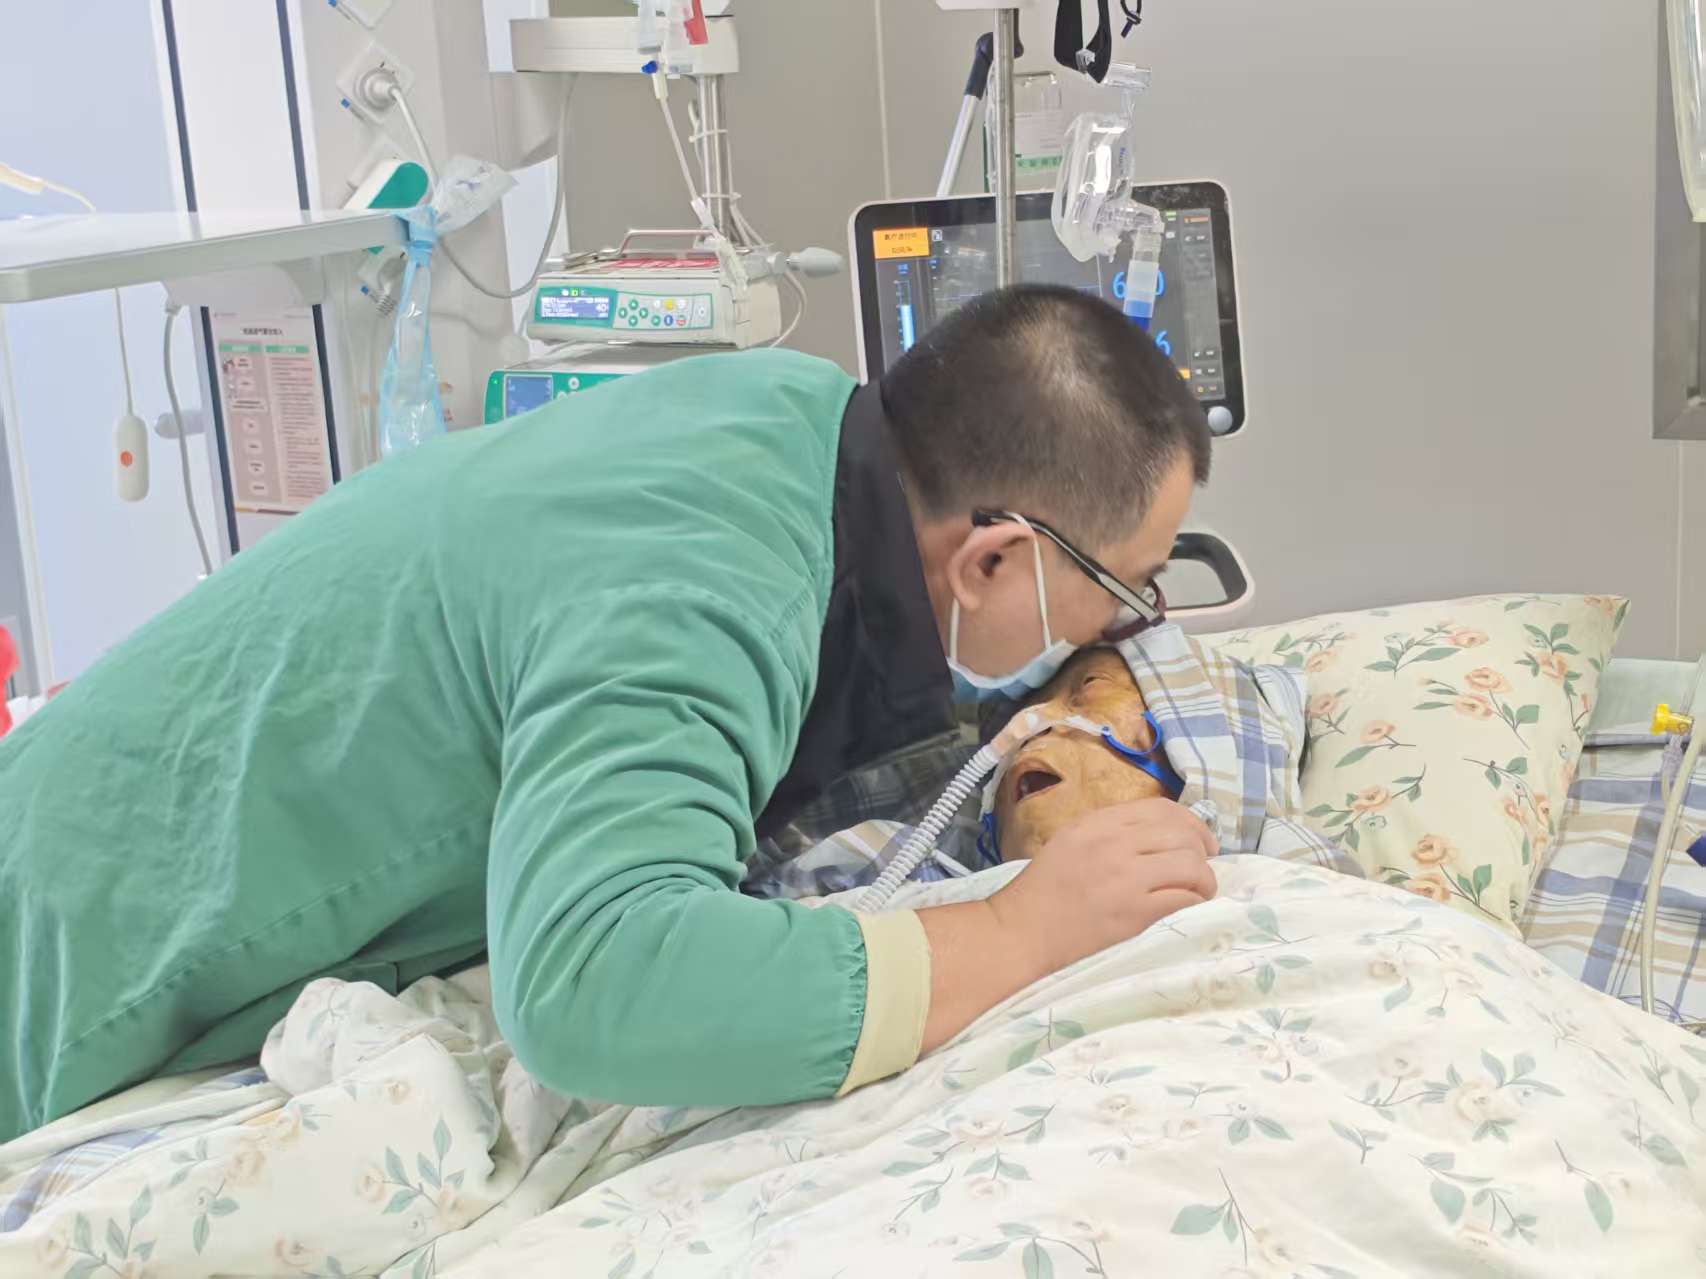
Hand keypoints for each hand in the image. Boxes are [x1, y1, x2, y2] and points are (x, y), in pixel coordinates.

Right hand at [915, 800, 1214, 1055]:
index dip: (1189, 822)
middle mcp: (1112, 844)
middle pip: (1182, 833)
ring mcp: (1125, 878)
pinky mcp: (1134, 913)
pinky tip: (1187, 909)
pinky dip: (1194, 902)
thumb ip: (1109, 834)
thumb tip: (1158, 838)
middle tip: (1203, 868)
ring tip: (1199, 892)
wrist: (1019, 934)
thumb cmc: (1041, 894)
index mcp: (1095, 824)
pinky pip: (1184, 899)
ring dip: (1204, 879)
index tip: (1197, 840)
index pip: (1160, 808)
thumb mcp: (1069, 844)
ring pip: (1190, 864)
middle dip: (1203, 850)